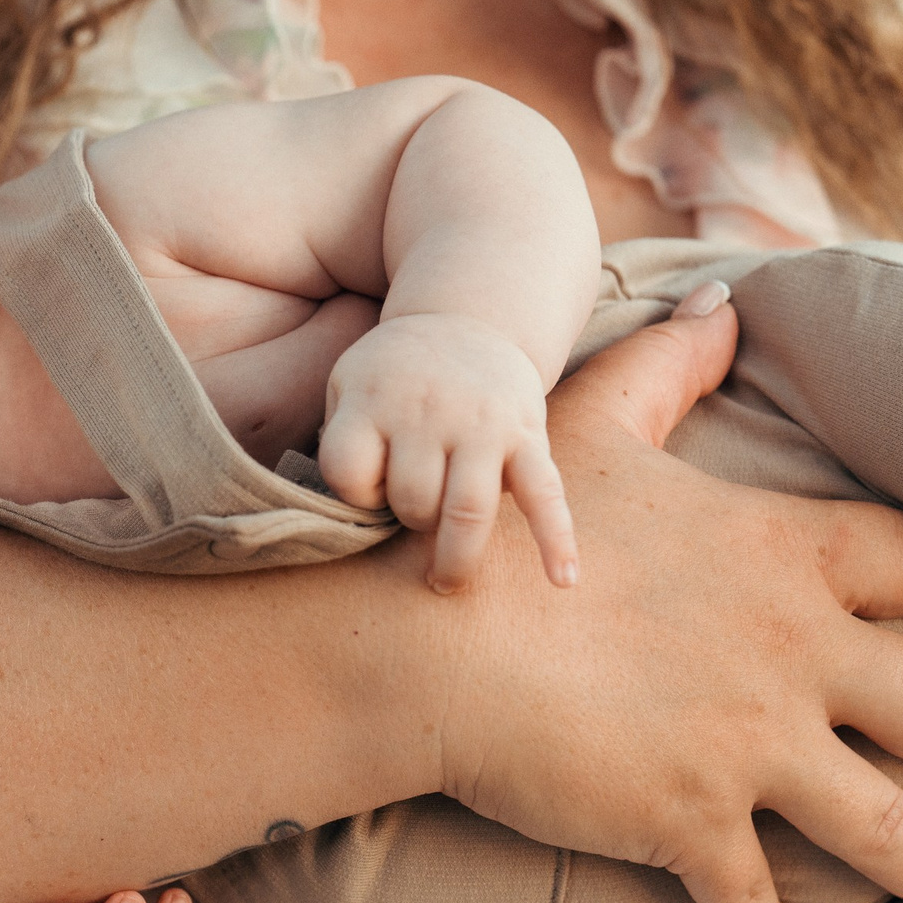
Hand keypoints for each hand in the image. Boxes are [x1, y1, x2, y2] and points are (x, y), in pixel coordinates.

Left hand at [318, 313, 576, 591]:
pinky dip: (556, 539)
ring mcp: (482, 424)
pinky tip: (563, 579)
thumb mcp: (347, 384)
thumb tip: (341, 517)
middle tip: (414, 513)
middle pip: (412, 498)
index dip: (355, 493)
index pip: (348, 472)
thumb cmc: (395, 375)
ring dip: (456, 557)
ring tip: (445, 582)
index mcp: (374, 399)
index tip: (368, 486)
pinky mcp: (528, 434)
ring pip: (467, 510)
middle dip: (410, 518)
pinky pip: (545, 493)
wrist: (466, 320)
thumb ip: (339, 441)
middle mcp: (428, 410)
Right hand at [432, 294, 902, 902]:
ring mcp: (750, 744)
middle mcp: (793, 653)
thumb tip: (720, 305)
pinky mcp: (690, 819)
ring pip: (888, 825)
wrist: (429, 638)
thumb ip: (665, 366)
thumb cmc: (506, 533)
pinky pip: (751, 897)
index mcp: (781, 556)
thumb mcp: (590, 425)